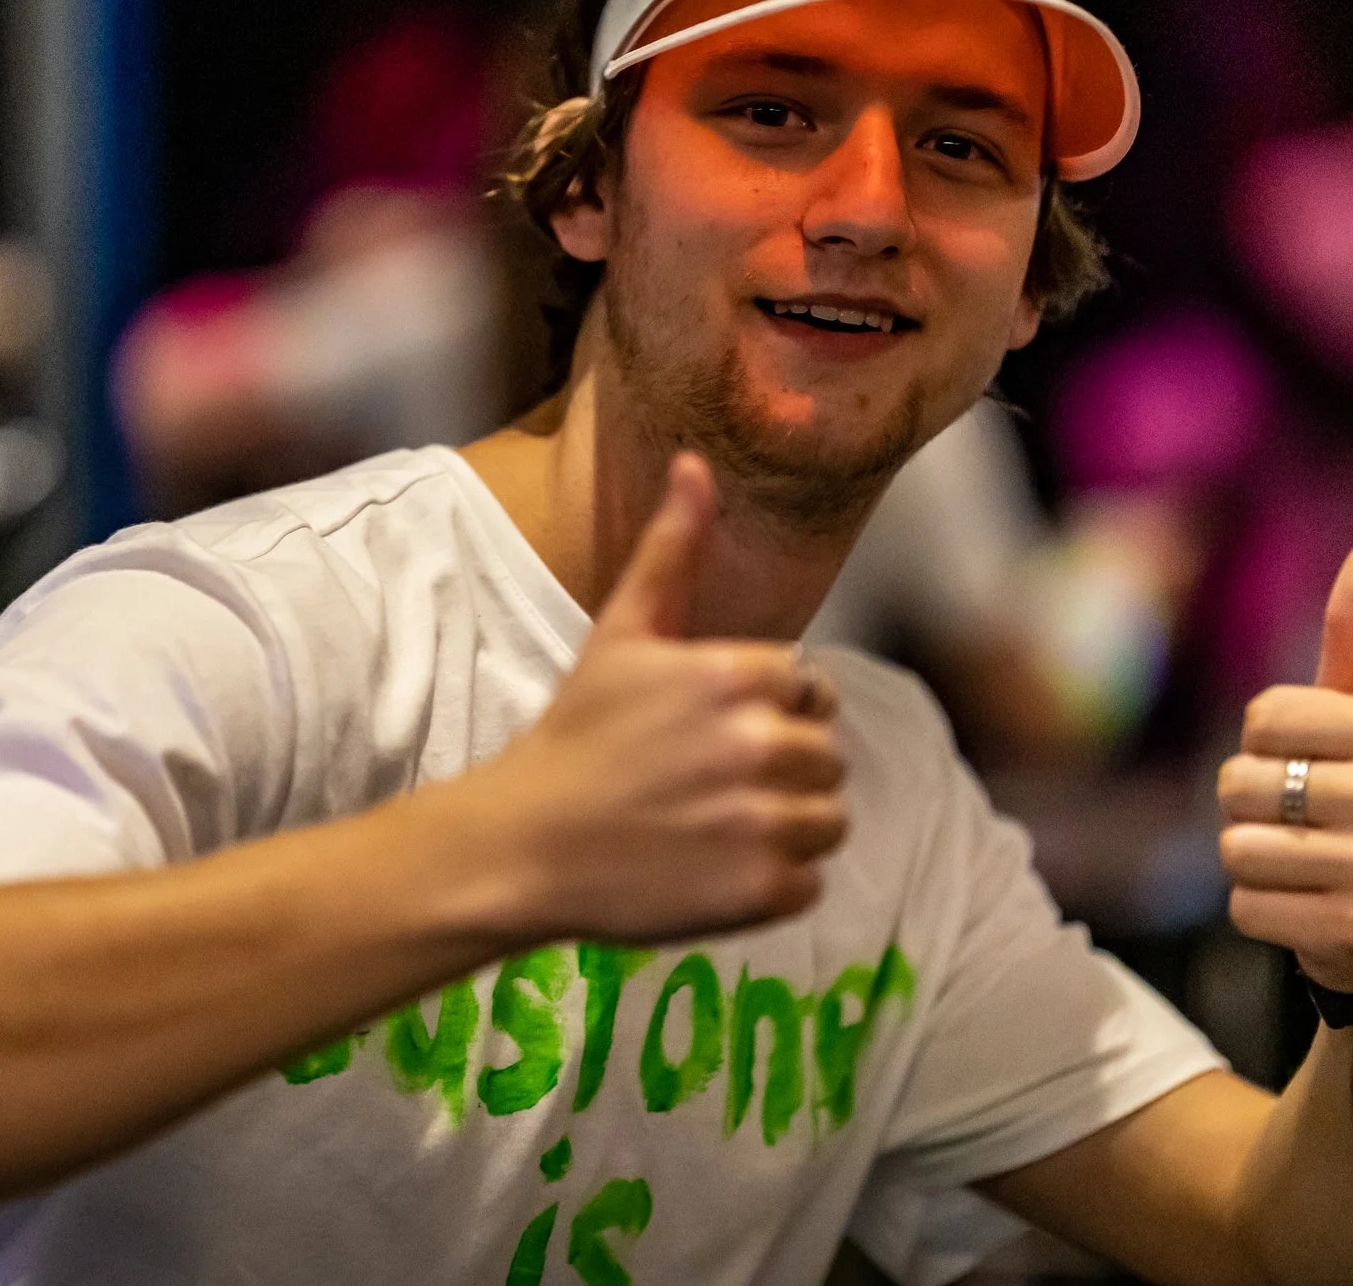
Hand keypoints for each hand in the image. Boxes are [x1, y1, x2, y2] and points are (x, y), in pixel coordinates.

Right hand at [454, 452, 847, 943]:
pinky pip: (811, 882)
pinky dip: (772, 885)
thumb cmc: (576, 735)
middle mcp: (759, 744)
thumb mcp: (623, 632)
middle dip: (781, 770)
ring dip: (785, 828)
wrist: (523, 844)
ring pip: (830, 820)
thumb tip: (696, 462)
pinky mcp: (761, 890)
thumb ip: (673, 549)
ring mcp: (763, 822)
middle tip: (707, 785)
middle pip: (828, 757)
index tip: (711, 732)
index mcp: (736, 675)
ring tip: (714, 827)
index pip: (811, 691)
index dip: (768, 711)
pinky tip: (712, 870)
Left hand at [1215, 542, 1352, 995]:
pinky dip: (1258, 910)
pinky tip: (1304, 908)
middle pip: (1238, 784)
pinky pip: (1245, 907)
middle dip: (1249, 807)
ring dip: (1249, 860)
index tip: (1309, 765)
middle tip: (1304, 824)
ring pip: (1236, 849)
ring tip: (1302, 865)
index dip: (1262, 745)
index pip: (1262, 718)